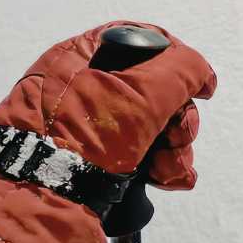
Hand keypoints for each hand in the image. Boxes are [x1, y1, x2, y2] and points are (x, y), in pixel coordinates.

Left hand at [0, 21, 215, 242]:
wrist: (41, 200)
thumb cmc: (87, 136)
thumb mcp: (144, 90)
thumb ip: (183, 69)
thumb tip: (202, 75)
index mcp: (86, 54)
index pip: (147, 42)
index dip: (180, 64)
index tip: (198, 90)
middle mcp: (84, 86)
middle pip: (155, 89)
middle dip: (179, 118)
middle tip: (180, 138)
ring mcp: (85, 124)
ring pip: (150, 125)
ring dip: (174, 148)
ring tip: (171, 171)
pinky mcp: (89, 159)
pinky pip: (136, 153)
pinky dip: (157, 166)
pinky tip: (167, 180)